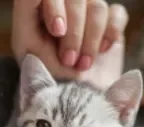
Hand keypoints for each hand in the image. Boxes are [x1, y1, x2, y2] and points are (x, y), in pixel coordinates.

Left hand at [12, 0, 127, 87]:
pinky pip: (117, 14)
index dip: (55, 5)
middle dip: (75, 33)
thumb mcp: (28, 47)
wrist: (75, 101)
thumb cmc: (48, 75)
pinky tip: (103, 50)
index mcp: (41, 7)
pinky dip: (111, 33)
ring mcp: (90, 13)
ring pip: (98, 7)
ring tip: (84, 64)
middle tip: (69, 61)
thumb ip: (26, 14)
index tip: (57, 31)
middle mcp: (66, 5)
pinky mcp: (110, 24)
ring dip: (91, 40)